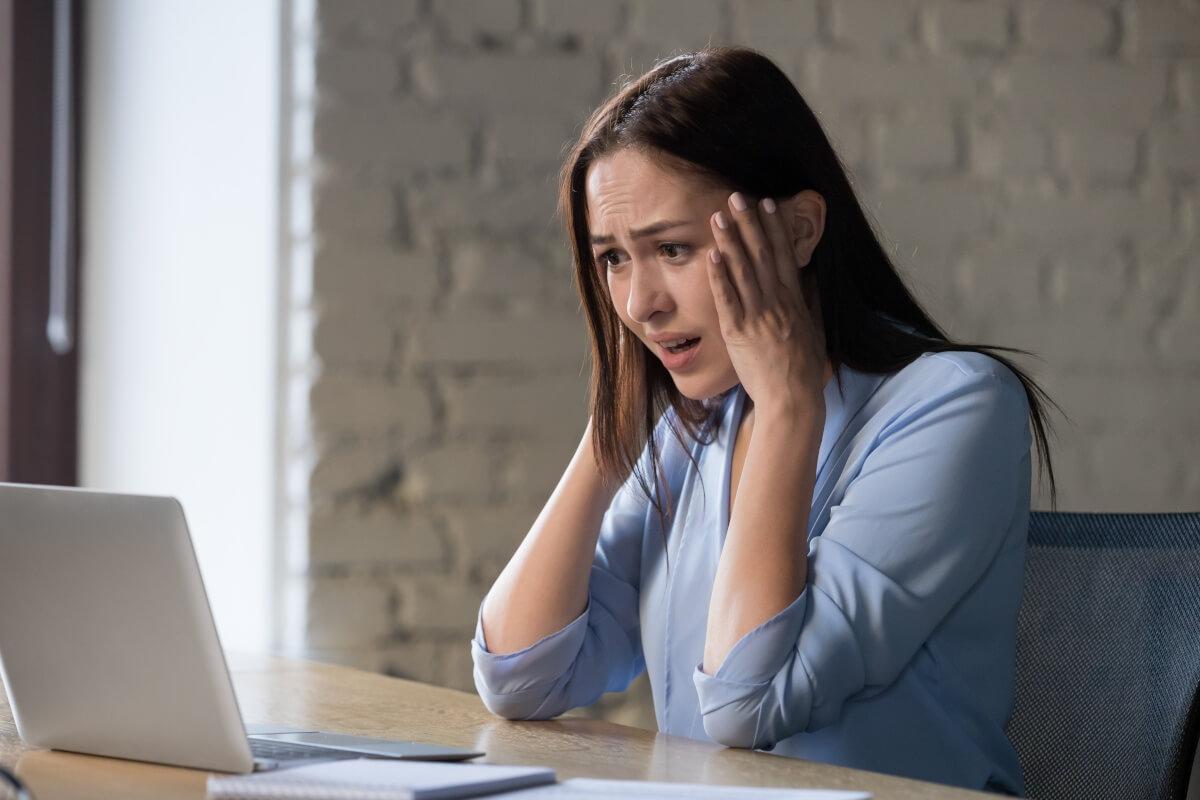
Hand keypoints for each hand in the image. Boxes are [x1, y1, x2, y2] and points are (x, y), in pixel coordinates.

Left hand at [707, 192, 827, 415]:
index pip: (783, 256)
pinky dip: (719, 276)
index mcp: (795, 302)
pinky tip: (712, 255)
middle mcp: (777, 304)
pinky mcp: (739, 333)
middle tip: (737, 197)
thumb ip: (807, 305)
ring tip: (719, 216)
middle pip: (761, 255)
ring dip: (730, 241)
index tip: (766, 205)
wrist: (792, 399)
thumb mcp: (812, 331)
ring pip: (743, 271)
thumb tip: (807, 282)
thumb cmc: (803, 371)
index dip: (774, 228)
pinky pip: (728, 299)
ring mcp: (758, 317)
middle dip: (749, 223)